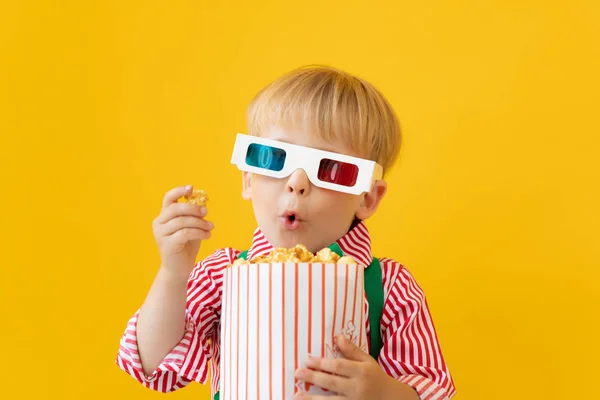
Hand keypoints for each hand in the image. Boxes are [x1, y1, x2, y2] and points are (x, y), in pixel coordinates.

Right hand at [152, 185, 213, 273]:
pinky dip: (199, 232)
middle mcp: (159, 223)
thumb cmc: (186, 246)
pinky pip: (185, 233)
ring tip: (211, 227)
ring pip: (182, 221)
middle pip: (175, 208)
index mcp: (163, 216)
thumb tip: (203, 204)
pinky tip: (207, 235)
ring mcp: (161, 234)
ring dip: (200, 223)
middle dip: (193, 208)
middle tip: (206, 212)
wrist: (179, 269)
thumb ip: (194, 216)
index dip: (179, 191)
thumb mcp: (191, 227)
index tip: (192, 188)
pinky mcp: (167, 244)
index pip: (168, 198)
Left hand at [294, 335, 413, 399]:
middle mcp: (358, 388)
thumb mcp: (367, 361)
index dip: (322, 363)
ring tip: (297, 395)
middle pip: (332, 382)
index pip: (339, 366)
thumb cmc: (375, 377)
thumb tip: (337, 337)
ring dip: (313, 399)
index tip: (308, 361)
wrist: (392, 399)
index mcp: (362, 372)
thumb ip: (352, 350)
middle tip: (298, 373)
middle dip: (314, 377)